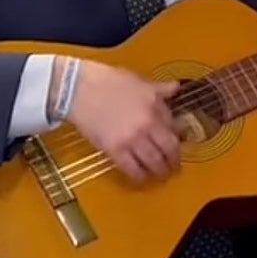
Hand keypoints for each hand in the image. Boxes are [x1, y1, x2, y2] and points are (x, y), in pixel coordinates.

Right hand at [65, 59, 180, 183]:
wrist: (79, 88)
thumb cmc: (107, 80)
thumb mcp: (137, 81)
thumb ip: (158, 89)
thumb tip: (175, 87)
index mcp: (154, 104)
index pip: (174, 126)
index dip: (177, 137)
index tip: (176, 143)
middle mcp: (147, 124)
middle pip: (169, 148)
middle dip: (174, 160)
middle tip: (174, 166)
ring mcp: (132, 138)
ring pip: (154, 162)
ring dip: (160, 171)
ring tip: (160, 174)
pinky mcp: (115, 150)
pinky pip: (132, 169)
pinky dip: (139, 176)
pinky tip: (141, 177)